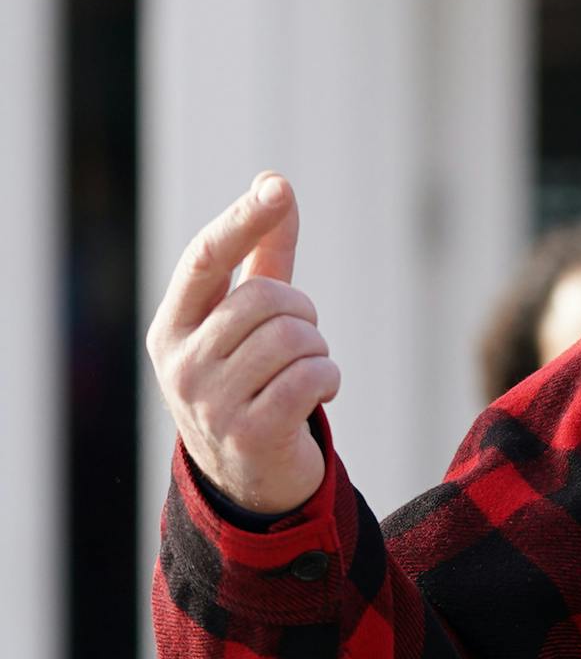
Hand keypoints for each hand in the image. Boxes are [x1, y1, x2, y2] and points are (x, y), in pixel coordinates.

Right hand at [147, 173, 339, 514]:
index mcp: (172, 326)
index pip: (205, 259)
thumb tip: (273, 181)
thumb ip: (263, 255)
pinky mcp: (249, 433)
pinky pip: (313, 378)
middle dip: (304, 316)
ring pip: (295, 338)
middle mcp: (179, 362)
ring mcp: (208, 402)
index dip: (244, 220)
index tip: (276, 189)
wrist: (249, 477)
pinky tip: (314, 399)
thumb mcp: (248, 320)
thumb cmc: (251, 381)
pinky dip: (329, 381)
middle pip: (268, 300)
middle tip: (300, 345)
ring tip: (303, 376)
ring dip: (319, 352)